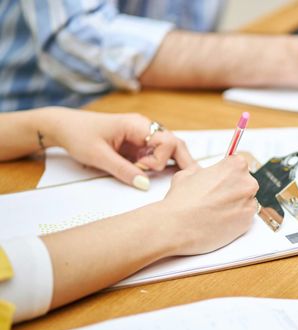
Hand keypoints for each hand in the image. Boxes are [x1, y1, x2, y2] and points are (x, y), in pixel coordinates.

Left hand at [41, 107, 195, 189]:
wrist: (64, 127)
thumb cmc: (79, 135)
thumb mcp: (98, 156)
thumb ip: (123, 170)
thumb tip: (145, 185)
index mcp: (137, 125)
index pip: (167, 141)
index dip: (160, 159)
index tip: (141, 168)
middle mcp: (145, 127)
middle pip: (175, 144)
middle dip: (180, 162)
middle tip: (182, 181)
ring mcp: (144, 135)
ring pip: (170, 149)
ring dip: (170, 164)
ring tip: (172, 179)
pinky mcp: (139, 144)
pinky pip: (159, 154)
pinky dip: (162, 165)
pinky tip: (160, 175)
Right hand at [161, 156, 258, 255]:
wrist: (178, 228)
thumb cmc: (181, 201)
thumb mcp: (186, 174)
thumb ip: (201, 170)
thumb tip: (203, 172)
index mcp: (235, 166)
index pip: (238, 164)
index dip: (227, 172)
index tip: (221, 179)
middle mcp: (247, 183)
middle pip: (245, 182)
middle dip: (233, 188)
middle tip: (216, 196)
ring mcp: (249, 203)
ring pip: (246, 200)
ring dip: (235, 203)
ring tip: (216, 210)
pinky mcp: (248, 221)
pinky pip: (245, 216)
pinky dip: (236, 218)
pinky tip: (220, 219)